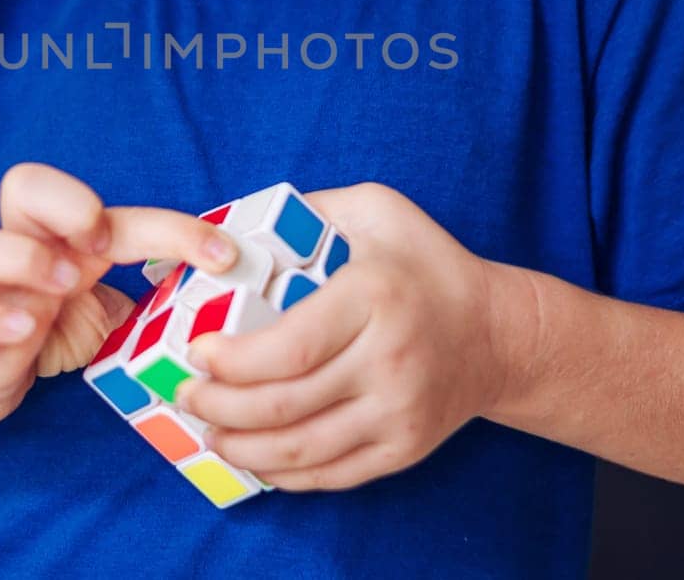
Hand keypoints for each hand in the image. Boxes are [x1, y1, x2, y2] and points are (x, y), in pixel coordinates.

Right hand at [0, 163, 238, 427]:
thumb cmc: (43, 324)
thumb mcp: (101, 309)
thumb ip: (148, 303)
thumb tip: (221, 304)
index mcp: (64, 240)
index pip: (117, 215)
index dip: (173, 230)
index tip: (222, 256)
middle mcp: (21, 250)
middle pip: (24, 185)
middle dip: (69, 204)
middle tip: (100, 244)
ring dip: (24, 258)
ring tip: (62, 286)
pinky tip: (21, 334)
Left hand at [173, 182, 515, 491]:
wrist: (498, 335)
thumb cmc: (428, 265)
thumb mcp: (378, 211)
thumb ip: (313, 210)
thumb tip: (241, 225)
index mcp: (374, 298)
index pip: (288, 348)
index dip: (231, 362)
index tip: (196, 353)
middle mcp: (389, 362)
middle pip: (283, 405)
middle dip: (218, 408)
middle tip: (185, 395)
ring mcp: (398, 413)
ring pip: (300, 450)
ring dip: (240, 447)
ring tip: (208, 432)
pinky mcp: (403, 449)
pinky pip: (330, 473)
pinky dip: (282, 473)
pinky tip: (252, 456)